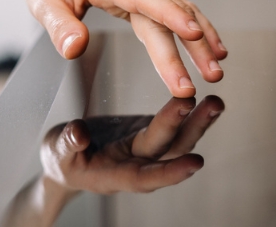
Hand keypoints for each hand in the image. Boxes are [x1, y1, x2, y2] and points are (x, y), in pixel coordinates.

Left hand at [23, 0, 227, 97]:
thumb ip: (59, 25)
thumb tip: (74, 49)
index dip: (170, 15)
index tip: (192, 35)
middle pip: (168, 15)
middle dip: (190, 48)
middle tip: (207, 78)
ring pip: (181, 10)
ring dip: (202, 39)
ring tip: (217, 68)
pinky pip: (178, 9)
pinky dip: (198, 27)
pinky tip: (212, 47)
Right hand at [40, 95, 223, 193]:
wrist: (70, 159)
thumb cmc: (62, 159)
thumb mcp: (57, 151)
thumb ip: (69, 143)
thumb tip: (80, 133)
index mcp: (114, 176)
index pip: (145, 176)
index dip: (171, 171)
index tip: (195, 163)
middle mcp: (138, 165)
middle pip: (170, 150)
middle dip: (192, 129)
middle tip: (213, 105)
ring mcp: (148, 150)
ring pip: (179, 139)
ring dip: (199, 121)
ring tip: (218, 101)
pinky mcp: (152, 135)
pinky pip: (177, 126)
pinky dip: (193, 114)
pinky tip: (211, 101)